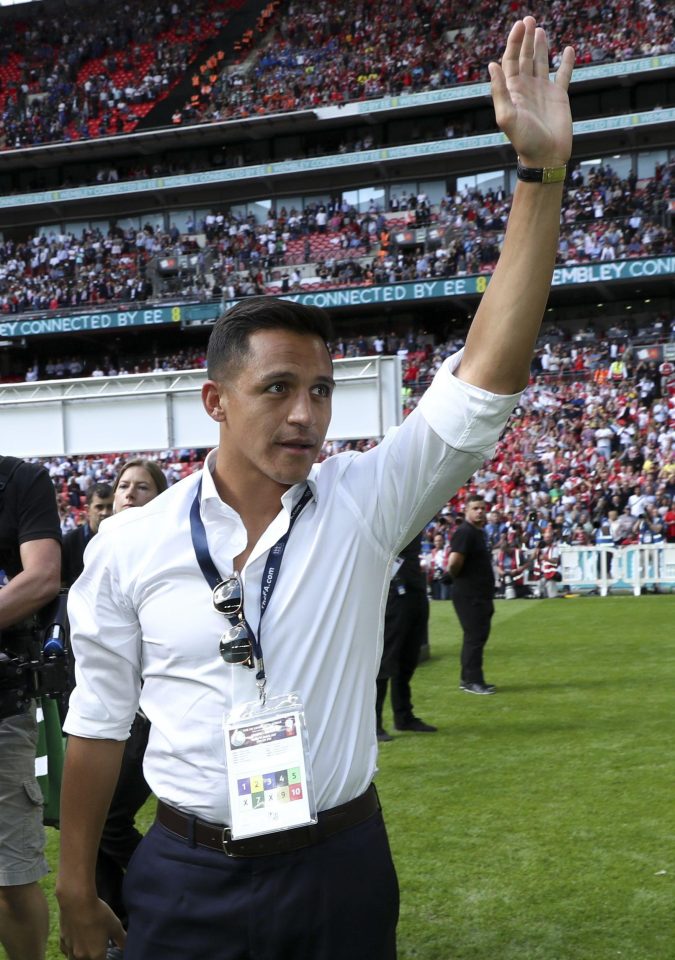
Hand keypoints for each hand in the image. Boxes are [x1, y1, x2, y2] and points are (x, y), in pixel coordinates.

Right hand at [59, 895, 125, 959]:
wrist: (77, 901)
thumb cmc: (98, 913)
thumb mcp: (115, 925)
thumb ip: (121, 939)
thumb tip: (126, 947)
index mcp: (96, 955)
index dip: (105, 959)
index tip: (106, 955)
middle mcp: (82, 956)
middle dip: (93, 959)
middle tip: (97, 949)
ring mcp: (70, 950)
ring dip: (81, 957)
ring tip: (87, 947)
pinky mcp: (62, 942)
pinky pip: (67, 951)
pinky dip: (71, 950)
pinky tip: (76, 941)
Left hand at [489, 16, 574, 167]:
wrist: (546, 157)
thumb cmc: (525, 141)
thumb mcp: (507, 117)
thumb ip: (499, 91)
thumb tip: (492, 65)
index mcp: (513, 91)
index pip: (510, 60)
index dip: (513, 42)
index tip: (520, 25)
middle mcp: (526, 88)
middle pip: (524, 57)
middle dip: (525, 39)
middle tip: (529, 20)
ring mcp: (543, 91)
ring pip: (541, 62)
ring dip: (540, 46)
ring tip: (539, 29)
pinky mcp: (559, 96)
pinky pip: (563, 75)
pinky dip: (566, 62)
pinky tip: (568, 50)